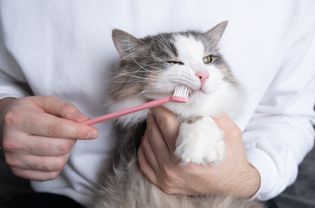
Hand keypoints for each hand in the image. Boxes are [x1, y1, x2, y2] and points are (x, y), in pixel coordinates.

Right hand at [0, 96, 97, 180]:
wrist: (3, 124)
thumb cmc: (28, 111)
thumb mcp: (46, 102)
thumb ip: (67, 109)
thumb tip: (85, 122)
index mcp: (19, 119)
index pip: (56, 128)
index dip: (79, 131)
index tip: (94, 132)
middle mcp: (14, 141)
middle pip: (60, 147)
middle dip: (72, 139)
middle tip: (69, 132)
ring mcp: (15, 159)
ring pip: (57, 163)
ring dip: (66, 152)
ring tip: (58, 141)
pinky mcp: (18, 172)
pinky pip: (51, 174)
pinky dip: (58, 163)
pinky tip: (51, 152)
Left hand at [138, 107, 259, 197]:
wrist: (234, 184)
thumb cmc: (231, 156)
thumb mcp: (228, 129)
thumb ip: (209, 112)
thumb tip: (192, 97)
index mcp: (187, 151)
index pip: (165, 122)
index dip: (161, 107)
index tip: (160, 100)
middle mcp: (172, 166)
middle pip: (153, 132)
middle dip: (154, 117)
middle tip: (157, 108)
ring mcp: (166, 177)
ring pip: (146, 145)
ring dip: (149, 130)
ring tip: (155, 121)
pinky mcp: (164, 184)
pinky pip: (144, 162)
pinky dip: (144, 148)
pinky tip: (150, 140)